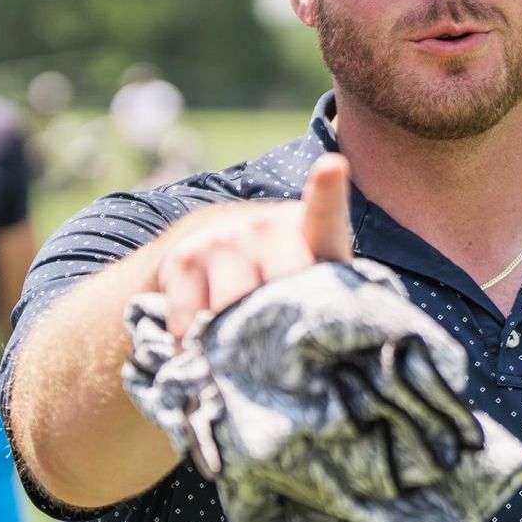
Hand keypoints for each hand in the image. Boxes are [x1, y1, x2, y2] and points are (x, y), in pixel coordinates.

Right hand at [156, 153, 352, 340]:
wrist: (220, 244)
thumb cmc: (287, 274)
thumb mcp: (318, 278)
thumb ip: (331, 299)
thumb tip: (336, 354)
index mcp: (314, 230)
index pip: (324, 209)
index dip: (327, 189)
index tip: (331, 168)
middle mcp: (267, 225)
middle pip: (277, 291)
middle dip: (279, 328)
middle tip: (281, 346)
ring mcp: (224, 238)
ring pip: (232, 311)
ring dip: (237, 343)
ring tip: (246, 346)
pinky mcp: (185, 257)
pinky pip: (192, 322)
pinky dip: (199, 345)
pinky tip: (209, 341)